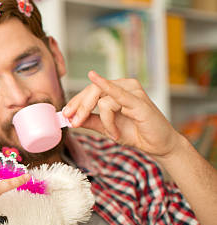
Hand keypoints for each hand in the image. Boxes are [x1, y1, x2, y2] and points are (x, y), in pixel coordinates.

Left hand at [62, 71, 181, 158]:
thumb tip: (70, 118)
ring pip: (103, 100)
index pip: (90, 90)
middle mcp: (125, 85)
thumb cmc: (136, 133)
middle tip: (74, 123)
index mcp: (117, 89)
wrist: (158, 145)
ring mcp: (133, 91)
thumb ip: (90, 121)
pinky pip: (117, 97)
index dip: (76, 102)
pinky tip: (95, 79)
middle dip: (80, 108)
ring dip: (105, 122)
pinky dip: (107, 104)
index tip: (65, 115)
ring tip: (114, 133)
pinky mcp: (139, 101)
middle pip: (93, 91)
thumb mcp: (106, 128)